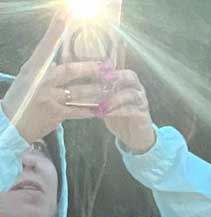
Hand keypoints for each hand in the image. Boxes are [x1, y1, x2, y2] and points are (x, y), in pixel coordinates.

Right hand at [1, 17, 100, 141]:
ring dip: (97, 90)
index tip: (65, 14)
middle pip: (69, 70)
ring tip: (111, 86)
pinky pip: (79, 111)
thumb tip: (63, 59)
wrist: (14, 123)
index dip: (55, 30)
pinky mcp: (56, 115)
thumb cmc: (23, 97)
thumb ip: (46, 67)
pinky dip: (92, 110)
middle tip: (106, 65)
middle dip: (90, 68)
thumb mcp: (30, 76)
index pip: (46, 46)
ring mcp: (49, 98)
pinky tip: (104, 108)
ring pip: (78, 92)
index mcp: (34, 68)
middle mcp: (41, 81)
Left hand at [97, 68, 155, 155]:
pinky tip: (105, 114)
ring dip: (114, 98)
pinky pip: (131, 110)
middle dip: (115, 77)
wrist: (134, 136)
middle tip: (100, 80)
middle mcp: (136, 88)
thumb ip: (95, 89)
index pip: (118, 68)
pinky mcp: (143, 115)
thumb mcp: (104, 99)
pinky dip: (117, 111)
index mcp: (126, 80)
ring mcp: (141, 101)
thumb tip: (73, 82)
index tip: (89, 69)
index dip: (104, 67)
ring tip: (100, 105)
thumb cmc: (117, 115)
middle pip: (130, 76)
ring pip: (131, 94)